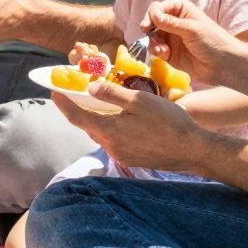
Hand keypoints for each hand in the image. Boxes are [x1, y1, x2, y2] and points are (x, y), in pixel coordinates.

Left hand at [51, 81, 205, 175]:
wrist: (193, 151)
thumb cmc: (169, 122)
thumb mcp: (140, 101)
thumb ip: (112, 94)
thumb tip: (89, 88)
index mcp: (109, 130)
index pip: (77, 117)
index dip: (63, 104)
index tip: (54, 92)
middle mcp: (111, 146)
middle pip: (89, 126)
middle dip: (81, 111)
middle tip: (78, 95)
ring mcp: (121, 155)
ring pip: (102, 134)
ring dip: (98, 121)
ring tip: (101, 106)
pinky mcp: (131, 159)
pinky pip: (114, 142)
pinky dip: (111, 130)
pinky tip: (122, 121)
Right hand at [143, 0, 244, 86]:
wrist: (224, 65)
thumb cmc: (214, 42)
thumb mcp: (192, 29)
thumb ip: (171, 22)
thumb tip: (153, 13)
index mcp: (182, 10)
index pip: (160, 7)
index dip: (152, 13)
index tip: (148, 23)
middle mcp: (174, 22)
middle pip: (152, 20)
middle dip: (149, 27)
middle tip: (146, 31)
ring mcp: (171, 38)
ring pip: (152, 35)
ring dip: (153, 41)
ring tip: (161, 49)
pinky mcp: (169, 52)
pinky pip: (155, 49)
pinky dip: (156, 50)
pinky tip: (164, 54)